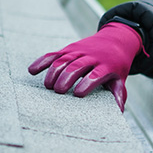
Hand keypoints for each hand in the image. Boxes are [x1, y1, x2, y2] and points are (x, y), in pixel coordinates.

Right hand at [27, 22, 141, 111]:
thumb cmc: (116, 65)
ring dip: (53, 71)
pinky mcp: (68, 48)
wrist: (115, 40)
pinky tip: (32, 71)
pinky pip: (53, 54)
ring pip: (64, 59)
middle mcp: (91, 57)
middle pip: (77, 66)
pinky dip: (42, 61)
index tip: (78, 94)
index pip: (96, 74)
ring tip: (47, 86)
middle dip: (66, 77)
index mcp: (106, 66)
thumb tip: (119, 112)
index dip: (87, 83)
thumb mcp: (120, 78)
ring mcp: (78, 51)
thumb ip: (118, 94)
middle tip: (58, 91)